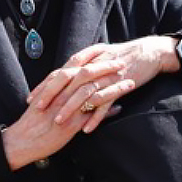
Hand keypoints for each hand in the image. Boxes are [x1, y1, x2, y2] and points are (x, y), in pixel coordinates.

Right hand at [2, 57, 133, 169]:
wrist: (21, 141)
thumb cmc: (32, 122)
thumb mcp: (44, 101)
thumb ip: (57, 91)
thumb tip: (72, 84)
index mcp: (55, 86)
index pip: (78, 66)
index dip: (94, 59)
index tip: (108, 54)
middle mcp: (62, 94)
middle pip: (88, 75)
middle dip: (107, 67)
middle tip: (122, 63)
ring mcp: (67, 108)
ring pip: (94, 92)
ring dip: (113, 87)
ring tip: (129, 83)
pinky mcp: (71, 125)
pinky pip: (92, 115)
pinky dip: (107, 111)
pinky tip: (119, 108)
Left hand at [29, 36, 179, 132]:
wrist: (149, 53)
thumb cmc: (125, 57)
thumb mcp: (102, 57)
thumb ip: (85, 66)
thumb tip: (67, 78)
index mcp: (88, 58)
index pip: (61, 71)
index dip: (45, 84)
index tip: (31, 98)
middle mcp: (95, 65)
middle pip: (68, 79)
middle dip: (52, 95)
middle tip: (39, 109)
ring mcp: (107, 75)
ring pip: (85, 92)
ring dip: (70, 107)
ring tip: (59, 122)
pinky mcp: (121, 85)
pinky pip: (106, 102)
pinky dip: (96, 116)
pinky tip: (87, 129)